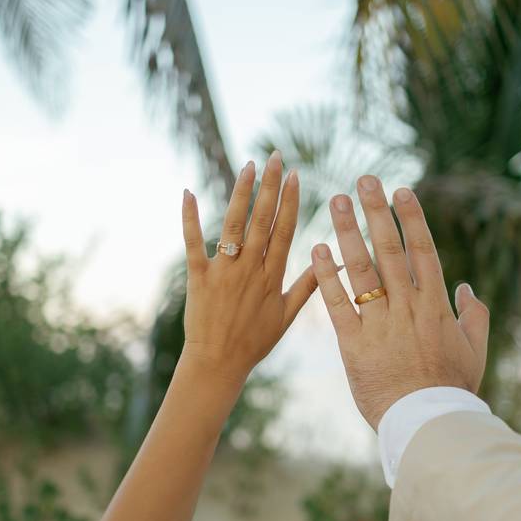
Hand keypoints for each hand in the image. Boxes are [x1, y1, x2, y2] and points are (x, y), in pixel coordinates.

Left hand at [181, 151, 317, 383]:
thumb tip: (332, 263)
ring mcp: (224, 272)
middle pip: (262, 220)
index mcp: (273, 276)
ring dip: (240, 193)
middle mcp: (250, 269)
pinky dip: (189, 218)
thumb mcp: (287, 315)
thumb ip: (309, 286)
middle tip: (275, 157)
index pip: (284, 230)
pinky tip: (188, 192)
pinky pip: (193, 243)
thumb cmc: (254, 342)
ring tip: (248, 166)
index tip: (297, 175)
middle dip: (270, 186)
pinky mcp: (198, 278)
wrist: (218, 363)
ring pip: (233, 225)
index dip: (291, 201)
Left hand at [311, 175, 489, 429]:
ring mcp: (380, 323)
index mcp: (435, 305)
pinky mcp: (354, 344)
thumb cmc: (452, 389)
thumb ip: (474, 317)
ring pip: (361, 269)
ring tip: (334, 201)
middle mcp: (407, 306)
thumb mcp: (475, 351)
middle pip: (389, 250)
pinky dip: (326, 276)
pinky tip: (316, 249)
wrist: (427, 423)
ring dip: (347, 231)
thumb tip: (467, 288)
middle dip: (376, 212)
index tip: (401, 191)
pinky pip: (338, 303)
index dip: (411, 219)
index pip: (422, 252)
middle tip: (363, 181)